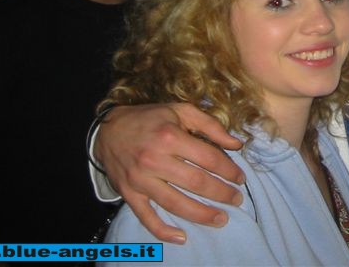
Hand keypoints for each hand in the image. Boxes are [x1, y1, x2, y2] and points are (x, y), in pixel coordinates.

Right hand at [95, 103, 244, 242]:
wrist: (108, 130)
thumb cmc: (150, 119)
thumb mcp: (181, 111)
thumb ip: (211, 126)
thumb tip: (237, 144)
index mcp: (170, 136)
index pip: (208, 158)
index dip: (228, 170)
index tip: (240, 178)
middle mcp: (155, 159)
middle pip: (196, 182)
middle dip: (221, 193)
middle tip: (236, 199)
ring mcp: (140, 180)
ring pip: (175, 203)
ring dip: (201, 214)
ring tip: (221, 219)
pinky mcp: (129, 194)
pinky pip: (146, 217)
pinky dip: (163, 231)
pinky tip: (182, 237)